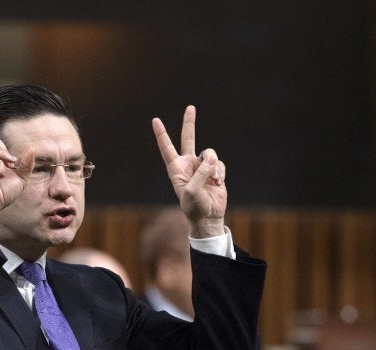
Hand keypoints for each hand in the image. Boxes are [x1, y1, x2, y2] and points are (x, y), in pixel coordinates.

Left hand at [152, 105, 226, 237]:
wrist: (208, 217)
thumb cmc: (194, 206)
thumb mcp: (193, 190)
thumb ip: (201, 172)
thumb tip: (211, 158)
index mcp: (176, 169)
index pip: (167, 148)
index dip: (161, 134)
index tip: (155, 120)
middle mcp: (188, 164)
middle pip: (188, 139)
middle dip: (189, 123)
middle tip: (190, 108)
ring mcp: (201, 166)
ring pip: (210, 153)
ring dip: (212, 166)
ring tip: (212, 180)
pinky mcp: (215, 170)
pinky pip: (219, 163)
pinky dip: (220, 173)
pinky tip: (218, 183)